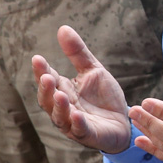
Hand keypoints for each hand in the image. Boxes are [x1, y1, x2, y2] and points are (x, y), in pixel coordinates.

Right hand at [33, 25, 132, 154]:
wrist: (125, 121)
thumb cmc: (104, 97)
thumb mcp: (93, 70)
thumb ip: (78, 53)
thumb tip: (63, 28)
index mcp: (63, 90)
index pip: (48, 79)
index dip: (41, 70)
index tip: (37, 58)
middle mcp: (63, 108)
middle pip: (48, 99)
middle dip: (46, 89)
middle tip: (46, 77)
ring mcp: (73, 123)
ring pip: (60, 116)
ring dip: (58, 106)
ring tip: (60, 94)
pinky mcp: (88, 135)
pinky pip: (79, 130)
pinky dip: (77, 123)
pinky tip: (77, 115)